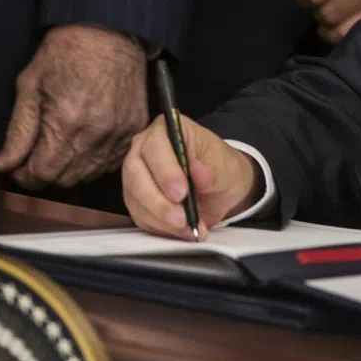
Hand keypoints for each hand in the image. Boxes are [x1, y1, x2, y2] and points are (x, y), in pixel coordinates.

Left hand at [0, 24, 148, 188]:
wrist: (111, 33)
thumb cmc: (64, 53)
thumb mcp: (29, 85)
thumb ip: (17, 131)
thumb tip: (3, 166)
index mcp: (66, 124)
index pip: (42, 174)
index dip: (24, 175)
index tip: (17, 167)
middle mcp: (96, 136)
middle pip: (65, 180)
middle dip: (45, 173)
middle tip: (36, 155)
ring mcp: (120, 135)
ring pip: (89, 175)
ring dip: (70, 170)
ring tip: (61, 148)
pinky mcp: (135, 130)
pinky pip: (110, 163)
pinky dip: (94, 161)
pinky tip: (85, 143)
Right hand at [123, 115, 260, 238]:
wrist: (220, 187)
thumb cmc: (220, 168)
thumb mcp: (225, 168)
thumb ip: (213, 171)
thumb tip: (201, 173)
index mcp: (168, 129)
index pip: (156, 146)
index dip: (165, 170)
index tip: (182, 192)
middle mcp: (144, 148)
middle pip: (136, 172)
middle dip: (158, 199)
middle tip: (181, 217)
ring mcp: (137, 174)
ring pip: (135, 197)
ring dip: (160, 217)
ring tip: (186, 227)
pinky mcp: (136, 199)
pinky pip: (139, 215)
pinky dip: (159, 227)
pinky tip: (180, 231)